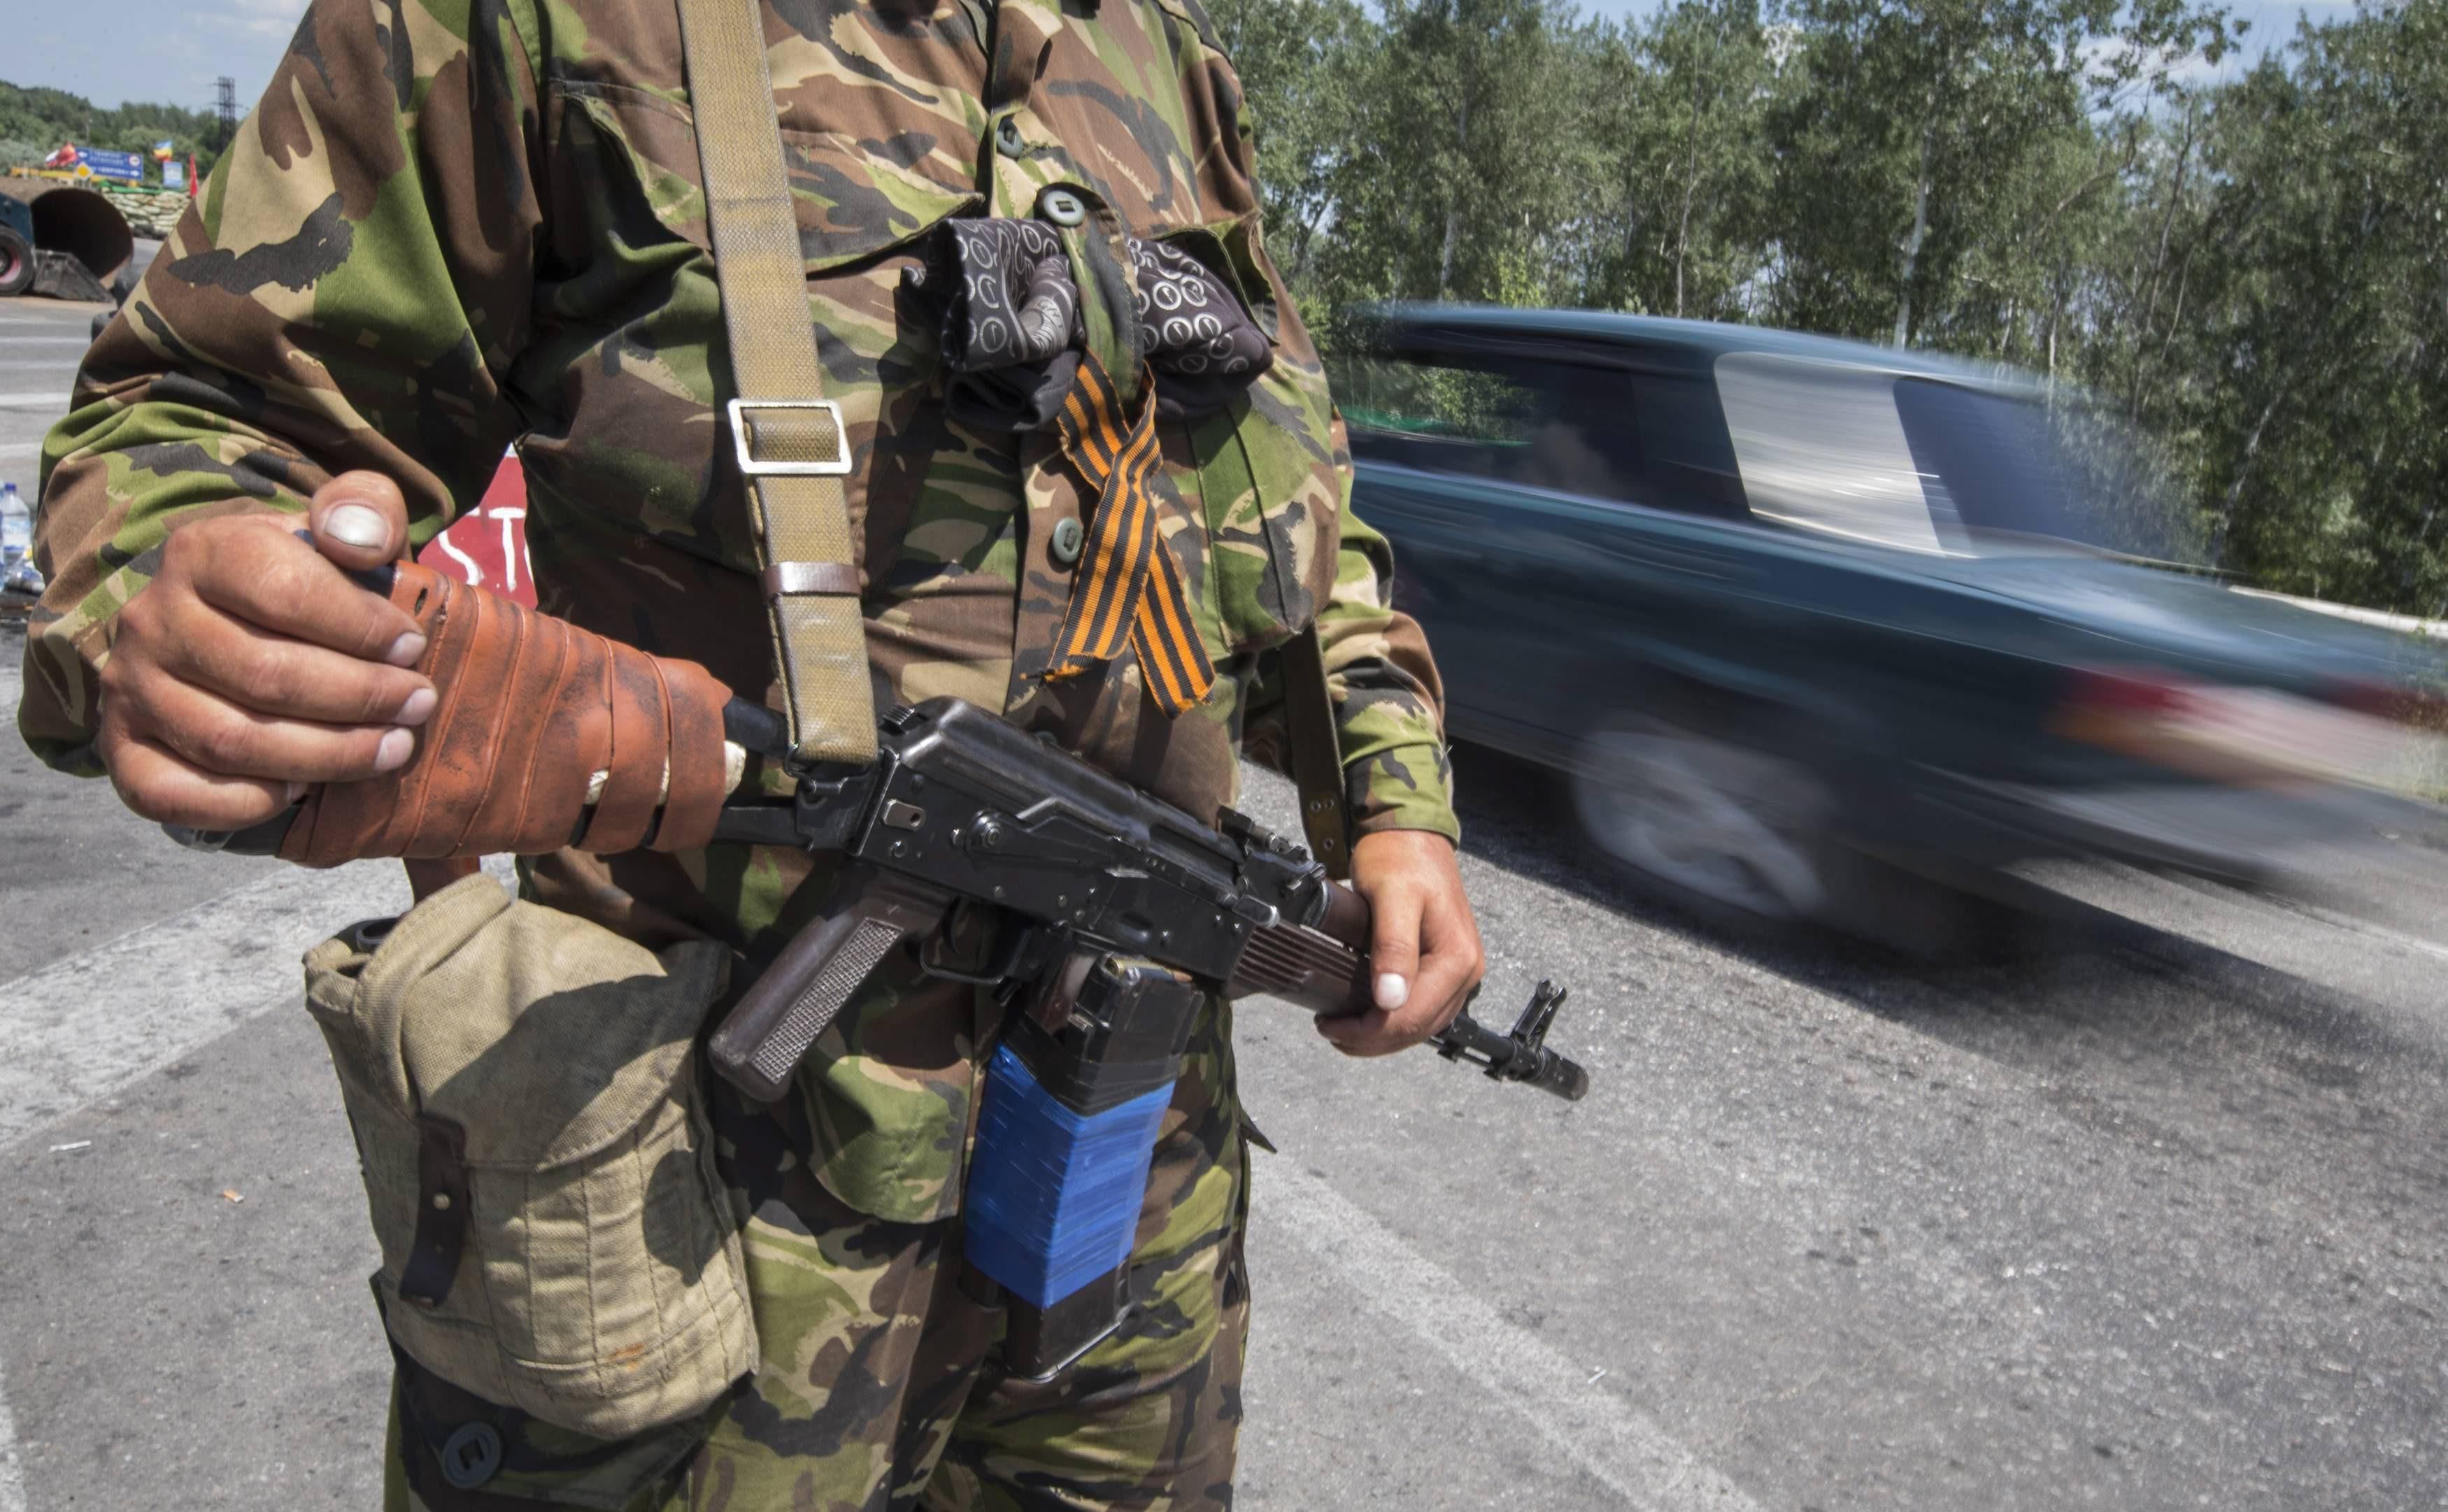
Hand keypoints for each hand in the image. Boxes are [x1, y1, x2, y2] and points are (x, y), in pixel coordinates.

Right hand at [97, 472, 434, 829]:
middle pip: (265, 674)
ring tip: (392, 748)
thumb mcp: (338, 524)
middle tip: (418, 705)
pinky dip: (246, 803)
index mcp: (202, 552)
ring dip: (326, 755)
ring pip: (232, 741)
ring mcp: (131, 688)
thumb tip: (361, 539)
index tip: (412, 647)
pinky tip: (303, 790)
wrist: (227, 621)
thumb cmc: (304, 578)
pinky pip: (177, 794)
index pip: (283, 591)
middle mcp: (152, 620)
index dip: (359, 627)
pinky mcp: (125, 750)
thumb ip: (362, 510)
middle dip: (360, 697)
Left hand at [1316, 828, 1485, 1056]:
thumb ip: (1393, 948)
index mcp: (1457, 959)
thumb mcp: (1392, 898)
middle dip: (1371, 1039)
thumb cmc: (1399, 859)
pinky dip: (1393, 1021)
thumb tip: (1390, 999)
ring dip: (1382, 1036)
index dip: (1367, 1031)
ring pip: (1421, 1025)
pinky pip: (1423, 1010)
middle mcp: (1466, 971)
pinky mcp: (1446, 969)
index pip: (1411, 1016)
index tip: (1329, 1025)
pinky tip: (1368, 1018)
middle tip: (1329, 1029)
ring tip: (1343, 1029)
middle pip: (1417, 1028)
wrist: (1410, 836)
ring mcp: (1459, 973)